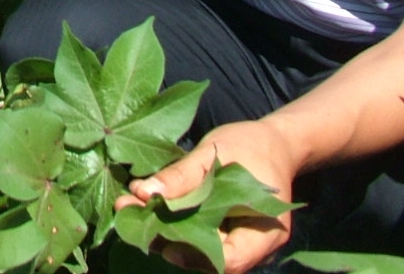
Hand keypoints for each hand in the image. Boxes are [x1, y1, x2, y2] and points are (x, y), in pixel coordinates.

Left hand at [116, 119, 297, 273]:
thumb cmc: (249, 145)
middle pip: (210, 258)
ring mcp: (240, 242)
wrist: (272, 144)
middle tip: (131, 214)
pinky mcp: (225, 233)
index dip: (193, 254)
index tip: (159, 236)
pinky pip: (200, 237)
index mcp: (266, 230)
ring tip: (131, 209)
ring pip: (200, 250)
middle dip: (168, 241)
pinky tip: (147, 207)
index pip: (231, 259)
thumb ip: (182, 176)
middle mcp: (256, 246)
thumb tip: (143, 192)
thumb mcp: (215, 152)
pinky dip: (174, 225)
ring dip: (166, 233)